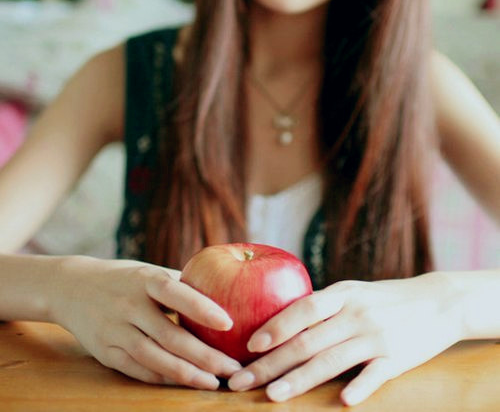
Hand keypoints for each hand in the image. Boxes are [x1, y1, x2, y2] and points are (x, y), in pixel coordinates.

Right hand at [49, 256, 241, 388]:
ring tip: (214, 382)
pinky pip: (137, 370)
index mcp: (144, 279)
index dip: (201, 308)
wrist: (72, 287)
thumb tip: (224, 292)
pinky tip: (186, 383)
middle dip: (204, 355)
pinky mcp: (104, 351)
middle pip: (169, 335)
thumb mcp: (149, 271)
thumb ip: (181, 284)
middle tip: (233, 367)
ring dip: (186, 374)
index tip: (229, 324)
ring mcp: (114, 330)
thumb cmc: (125, 279)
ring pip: (153, 358)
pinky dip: (163, 378)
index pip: (174, 293)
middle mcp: (129, 305)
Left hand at [228, 272, 462, 404]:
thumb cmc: (385, 298)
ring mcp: (377, 336)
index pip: (302, 309)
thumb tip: (281, 322)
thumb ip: (323, 306)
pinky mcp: (399, 357)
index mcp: (342, 294)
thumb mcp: (353, 292)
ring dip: (300, 380)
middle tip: (242, 381)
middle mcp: (356, 314)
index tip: (250, 346)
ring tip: (273, 396)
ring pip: (332, 360)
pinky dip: (359, 387)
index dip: (275, 327)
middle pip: (308, 341)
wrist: (438, 301)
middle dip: (272, 363)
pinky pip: (375, 374)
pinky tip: (342, 403)